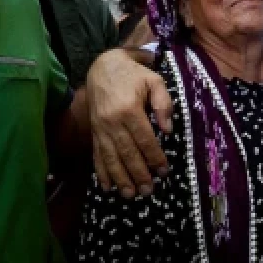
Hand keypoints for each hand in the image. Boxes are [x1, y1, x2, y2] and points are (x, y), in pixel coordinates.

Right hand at [86, 48, 172, 196]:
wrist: (102, 67)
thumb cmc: (133, 74)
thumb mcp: (154, 80)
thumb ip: (163, 103)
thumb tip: (168, 130)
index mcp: (129, 109)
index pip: (144, 139)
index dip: (154, 157)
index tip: (164, 171)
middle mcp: (112, 122)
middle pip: (127, 153)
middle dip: (138, 174)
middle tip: (149, 190)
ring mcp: (100, 129)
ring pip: (111, 158)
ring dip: (120, 178)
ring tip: (130, 195)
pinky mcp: (94, 132)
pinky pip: (97, 155)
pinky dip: (101, 173)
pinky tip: (107, 188)